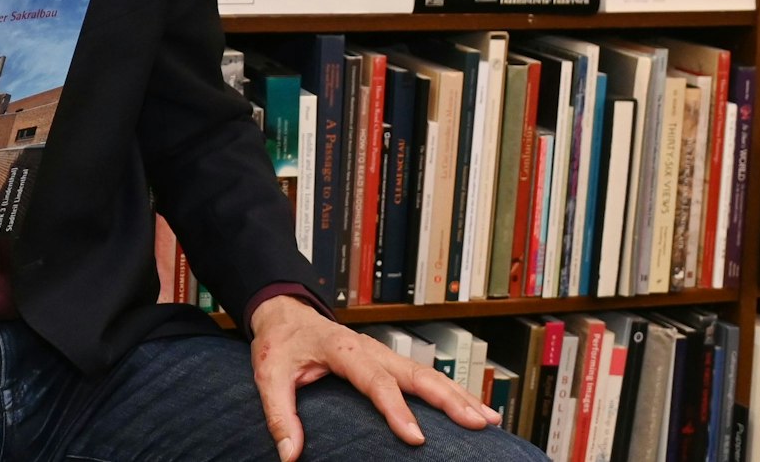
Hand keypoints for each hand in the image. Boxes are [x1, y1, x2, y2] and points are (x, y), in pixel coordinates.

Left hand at [248, 295, 497, 461]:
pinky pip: (425, 376)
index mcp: (343, 348)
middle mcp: (371, 349)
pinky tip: (476, 408)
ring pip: (428, 374)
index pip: (375, 381)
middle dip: (449, 399)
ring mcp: (384, 354)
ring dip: (459, 395)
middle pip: (416, 374)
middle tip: (477, 423)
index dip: (397, 410)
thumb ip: (279, 413)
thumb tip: (289, 454)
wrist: (285, 313)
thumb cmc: (281, 343)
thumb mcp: (269, 374)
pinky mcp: (390, 362)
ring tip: (490, 420)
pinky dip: (453, 391)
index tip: (416, 438)